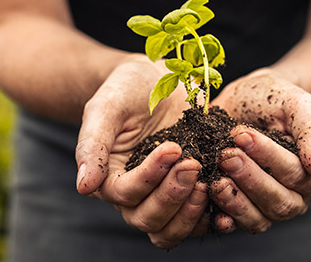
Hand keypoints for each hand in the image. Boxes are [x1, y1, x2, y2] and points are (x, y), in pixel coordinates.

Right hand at [75, 56, 210, 248]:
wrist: (156, 80)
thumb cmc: (125, 89)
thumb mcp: (105, 107)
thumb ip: (92, 144)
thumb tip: (84, 187)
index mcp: (108, 178)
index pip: (125, 194)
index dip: (149, 177)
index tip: (172, 147)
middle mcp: (134, 196)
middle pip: (148, 220)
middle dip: (172, 196)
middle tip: (192, 164)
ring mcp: (163, 198)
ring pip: (171, 230)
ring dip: (190, 213)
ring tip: (209, 182)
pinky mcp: (190, 194)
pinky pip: (199, 221)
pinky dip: (212, 216)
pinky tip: (226, 194)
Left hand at [207, 69, 310, 233]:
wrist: (247, 100)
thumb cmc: (276, 100)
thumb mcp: (297, 104)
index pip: (296, 174)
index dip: (268, 157)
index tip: (242, 135)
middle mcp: (295, 198)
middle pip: (278, 201)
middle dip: (249, 178)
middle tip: (226, 155)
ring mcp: (267, 209)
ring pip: (257, 219)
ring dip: (234, 200)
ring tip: (214, 179)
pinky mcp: (240, 212)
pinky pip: (234, 225)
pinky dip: (220, 217)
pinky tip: (207, 200)